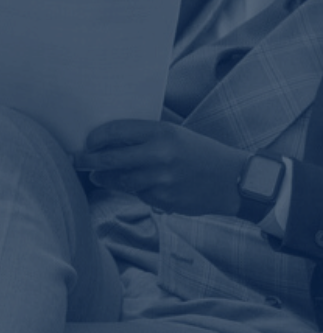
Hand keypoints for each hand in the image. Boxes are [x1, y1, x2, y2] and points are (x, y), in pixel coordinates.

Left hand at [75, 121, 248, 217]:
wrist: (235, 181)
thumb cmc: (204, 154)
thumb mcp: (179, 135)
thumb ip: (148, 136)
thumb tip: (112, 139)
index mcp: (163, 133)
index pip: (117, 131)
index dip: (97, 137)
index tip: (88, 142)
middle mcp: (160, 156)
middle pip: (110, 159)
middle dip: (88, 160)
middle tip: (78, 161)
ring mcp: (161, 181)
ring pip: (120, 181)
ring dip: (105, 179)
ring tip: (100, 177)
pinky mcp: (164, 200)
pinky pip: (139, 195)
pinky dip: (136, 191)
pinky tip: (143, 186)